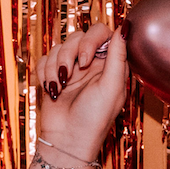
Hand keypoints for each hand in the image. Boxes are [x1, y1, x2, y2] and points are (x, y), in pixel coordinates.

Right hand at [33, 21, 129, 165]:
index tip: (86, 59)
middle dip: (69, 54)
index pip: (102, 32)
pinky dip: (45, 73)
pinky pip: (45, 59)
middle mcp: (93, 64)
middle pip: (77, 36)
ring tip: (60, 87)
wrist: (66, 140)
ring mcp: (73, 69)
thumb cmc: (94, 118)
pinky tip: (52, 90)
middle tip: (69, 74)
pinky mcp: (54, 75)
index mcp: (111, 64)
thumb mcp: (111, 88)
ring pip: (59, 47)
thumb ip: (118, 57)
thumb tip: (124, 28)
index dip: (91, 40)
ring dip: (55, 67)